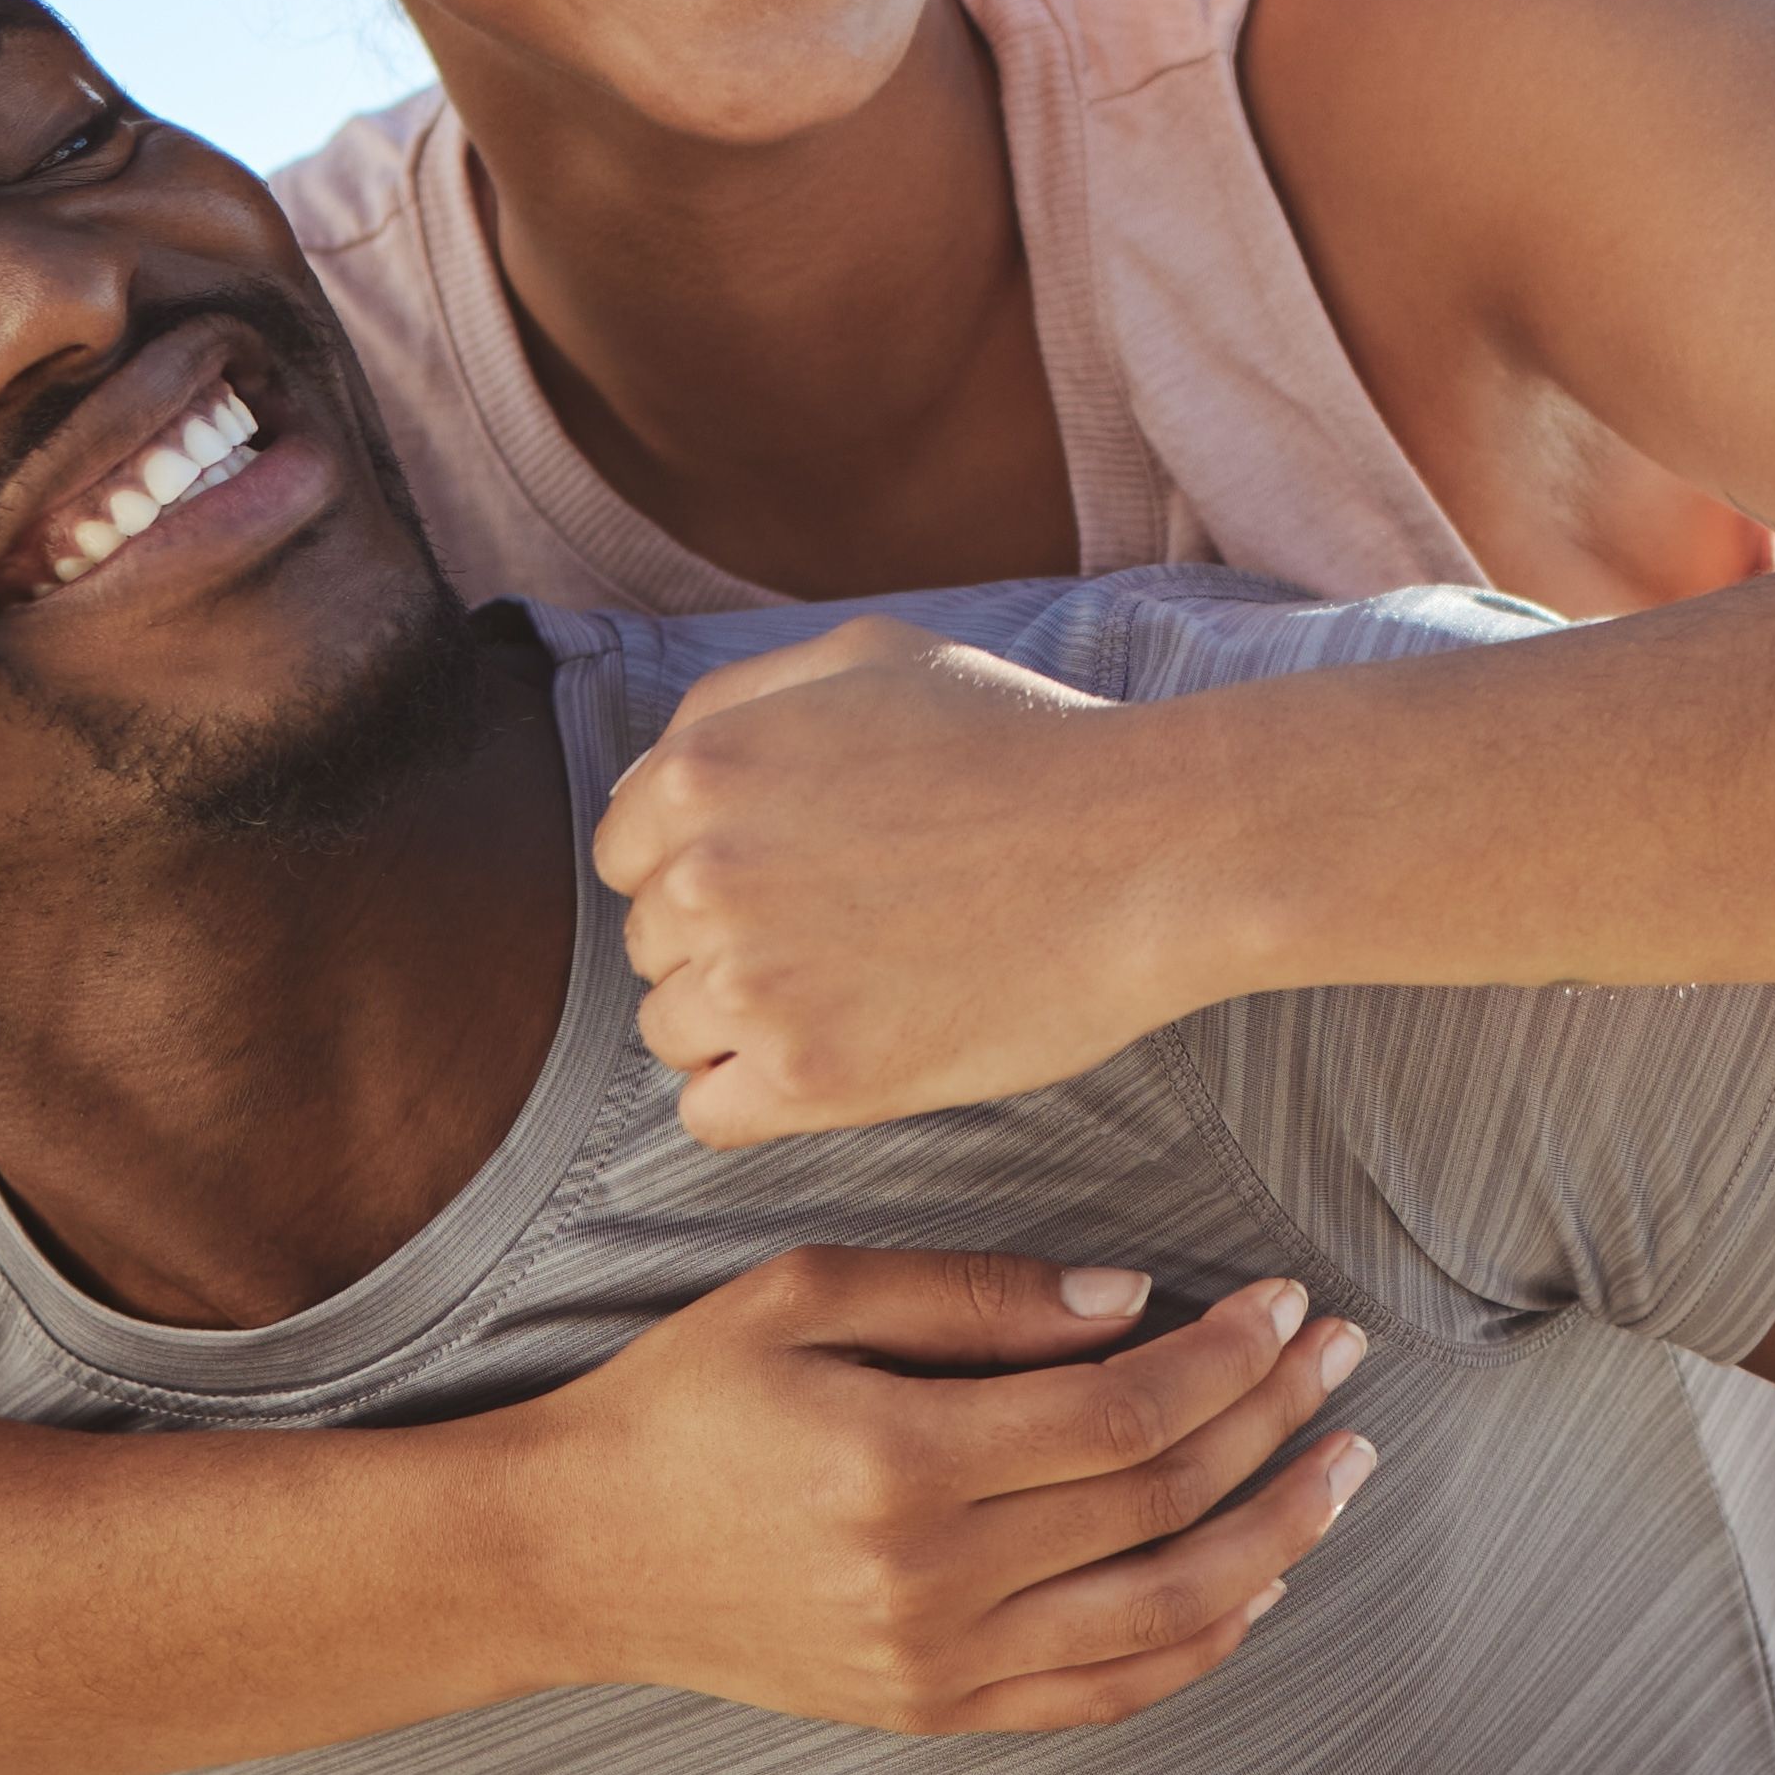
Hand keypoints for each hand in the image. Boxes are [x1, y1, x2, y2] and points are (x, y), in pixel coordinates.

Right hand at [497, 1247, 1377, 1733]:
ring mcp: (939, 1664)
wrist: (571, 1556)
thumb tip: (1131, 1301)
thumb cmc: (680, 1403)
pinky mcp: (933, 1711)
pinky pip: (1104, 1696)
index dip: (1228, 1354)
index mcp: (905, 1463)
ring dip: (1274, 1539)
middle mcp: (934, 1581)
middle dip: (1275, 1420)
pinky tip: (1257, 1588)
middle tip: (1340, 1359)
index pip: (1127, 1411)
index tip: (1284, 1304)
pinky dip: (1198, 1648)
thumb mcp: (804, 1297)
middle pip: (1164, 1502)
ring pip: (1164, 1613)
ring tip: (1341, 1471)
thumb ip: (975, 1295)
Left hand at [597, 623, 1219, 1140]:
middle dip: (724, 944)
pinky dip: (757, 1100)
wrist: (1148, 847)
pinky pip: (710, 1116)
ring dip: (741, 1025)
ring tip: (850, 994)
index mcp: (700, 770)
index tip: (790, 878)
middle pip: (650, 944)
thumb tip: (650, 777)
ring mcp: (752, 983)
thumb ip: (738, 699)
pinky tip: (833, 1062)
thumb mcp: (870, 658)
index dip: (703, 867)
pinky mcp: (812, 1076)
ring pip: (672, 1032)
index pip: (626, 852)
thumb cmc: (1023, 745)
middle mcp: (702, 875)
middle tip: (840, 935)